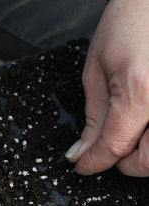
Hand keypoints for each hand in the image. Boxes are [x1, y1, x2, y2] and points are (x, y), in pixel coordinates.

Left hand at [65, 0, 148, 175]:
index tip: (81, 165)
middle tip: (104, 151)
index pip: (114, 147)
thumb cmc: (129, 22)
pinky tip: (142, 128)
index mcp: (141, 92)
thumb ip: (93, 117)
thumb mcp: (97, 70)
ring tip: (126, 138)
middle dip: (121, 163)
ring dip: (143, 156)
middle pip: (148, 162)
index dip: (93, 162)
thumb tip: (82, 151)